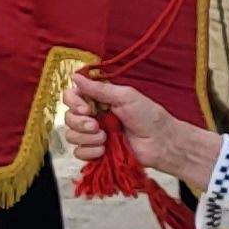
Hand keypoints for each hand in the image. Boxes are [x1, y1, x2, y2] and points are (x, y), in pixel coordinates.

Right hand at [65, 77, 213, 180]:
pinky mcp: (95, 152)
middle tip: (96, 125)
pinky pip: (78, 153)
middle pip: (68, 117)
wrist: (160, 142)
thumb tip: (74, 76)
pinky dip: (89, 152)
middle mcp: (92, 116)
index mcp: (98, 99)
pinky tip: (103, 150)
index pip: (71, 96)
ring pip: (71, 136)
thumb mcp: (124, 96)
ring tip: (105, 138)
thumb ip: (98, 88)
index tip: (86, 108)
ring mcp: (93, 135)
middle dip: (80, 123)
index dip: (73, 102)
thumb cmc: (147, 115)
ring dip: (86, 138)